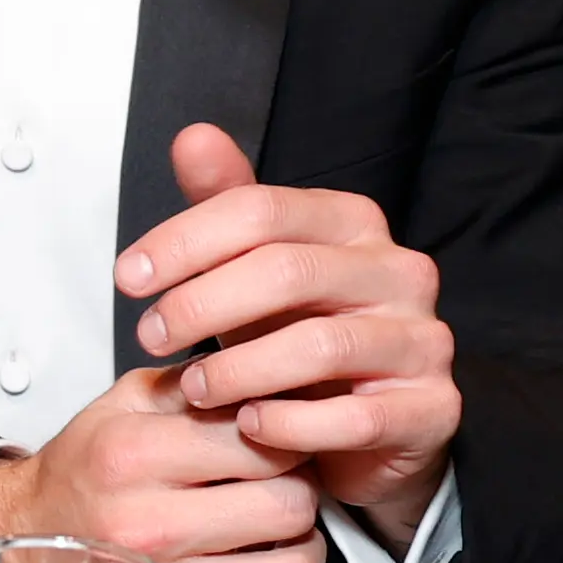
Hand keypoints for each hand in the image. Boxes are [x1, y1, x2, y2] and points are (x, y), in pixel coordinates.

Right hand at [0, 364, 327, 562]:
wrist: (20, 538)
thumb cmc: (81, 470)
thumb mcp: (125, 402)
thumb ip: (198, 382)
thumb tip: (274, 372)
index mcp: (133, 457)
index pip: (266, 445)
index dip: (287, 441)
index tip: (277, 446)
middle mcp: (143, 526)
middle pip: (288, 510)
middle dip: (297, 494)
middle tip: (279, 490)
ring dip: (299, 554)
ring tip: (276, 537)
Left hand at [120, 122, 461, 551]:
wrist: (367, 426)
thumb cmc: (299, 332)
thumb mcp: (253, 265)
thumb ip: (224, 204)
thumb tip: (192, 136)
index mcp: (354, 223)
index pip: (261, 210)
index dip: (183, 240)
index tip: (128, 278)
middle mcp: (401, 271)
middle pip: (287, 270)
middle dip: (201, 304)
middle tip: (148, 336)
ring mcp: (424, 341)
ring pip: (320, 345)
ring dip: (239, 370)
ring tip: (191, 388)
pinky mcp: (434, 408)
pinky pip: (355, 418)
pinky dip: (290, 425)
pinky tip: (248, 425)